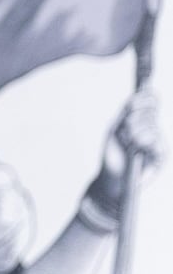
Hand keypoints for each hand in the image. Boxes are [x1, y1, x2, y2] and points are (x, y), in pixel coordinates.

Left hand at [86, 85, 163, 215]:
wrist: (112, 176)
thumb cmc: (112, 154)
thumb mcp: (115, 129)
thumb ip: (125, 113)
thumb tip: (133, 98)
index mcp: (143, 120)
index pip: (152, 101)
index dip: (146, 96)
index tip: (131, 101)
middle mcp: (153, 129)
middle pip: (151, 110)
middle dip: (135, 117)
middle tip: (124, 131)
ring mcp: (159, 142)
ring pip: (152, 124)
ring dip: (135, 132)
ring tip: (127, 143)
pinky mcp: (161, 155)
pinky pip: (156, 140)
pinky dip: (142, 141)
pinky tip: (135, 148)